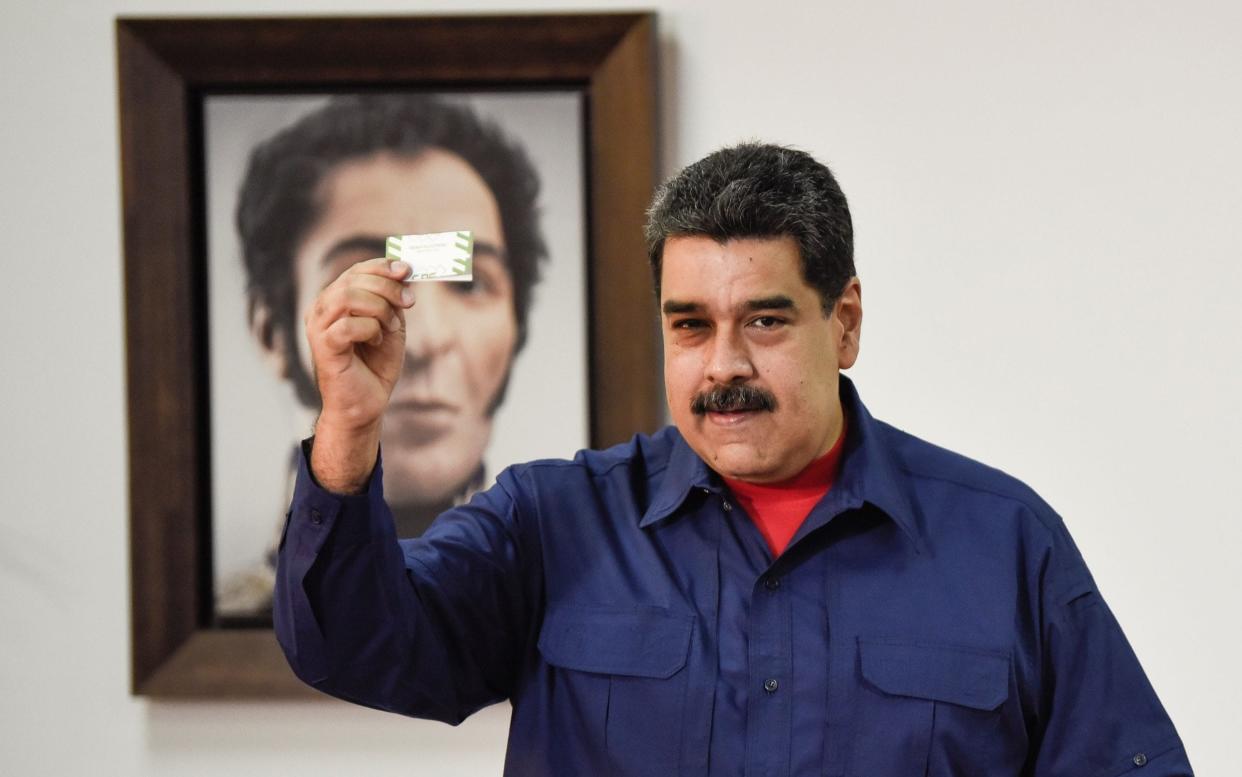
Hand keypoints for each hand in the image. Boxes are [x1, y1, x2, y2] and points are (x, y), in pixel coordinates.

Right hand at [304, 257, 413, 491]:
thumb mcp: (391, 324)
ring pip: (348, 296)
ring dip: (379, 308)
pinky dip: (370, 330)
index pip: (356, 270)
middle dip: (388, 287)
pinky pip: (348, 325)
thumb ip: (393, 298)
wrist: (366, 403)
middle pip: (353, 279)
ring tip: (390, 327)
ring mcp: (318, 327)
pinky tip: (375, 342)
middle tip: (409, 302)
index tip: (408, 271)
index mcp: (336, 300)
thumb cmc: (375, 365)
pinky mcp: (322, 346)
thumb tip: (404, 270)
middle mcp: (322, 309)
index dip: (383, 266)